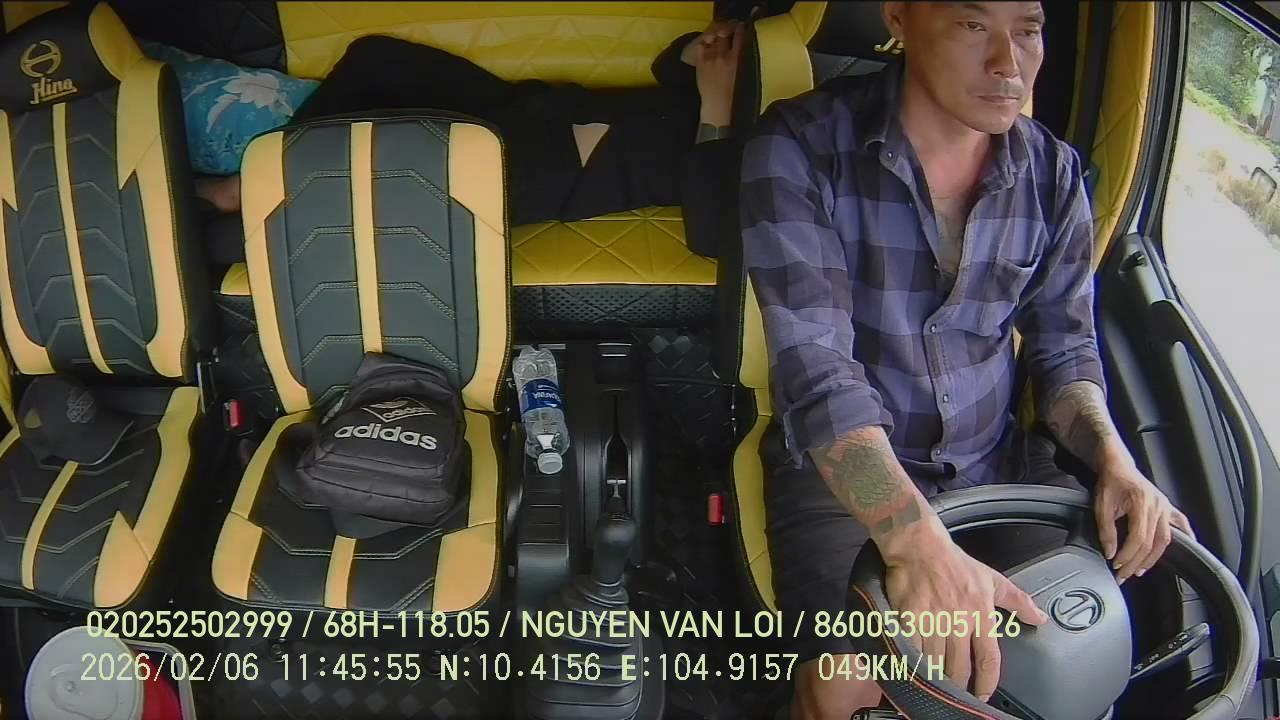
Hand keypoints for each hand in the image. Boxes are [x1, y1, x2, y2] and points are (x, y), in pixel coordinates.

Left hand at [693, 20, 743, 127]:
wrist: (719, 107)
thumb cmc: (736, 95)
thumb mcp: (747, 75)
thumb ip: (746, 58)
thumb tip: (748, 45)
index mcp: (738, 59)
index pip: (740, 34)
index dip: (740, 28)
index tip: (740, 27)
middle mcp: (723, 55)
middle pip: (724, 32)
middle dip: (727, 29)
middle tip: (729, 31)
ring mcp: (710, 58)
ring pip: (712, 37)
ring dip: (716, 34)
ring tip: (718, 36)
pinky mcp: (700, 63)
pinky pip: (700, 45)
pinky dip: (704, 42)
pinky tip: (708, 44)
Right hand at [883, 522, 1047, 701]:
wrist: (919, 545)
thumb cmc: (954, 563)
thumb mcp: (991, 579)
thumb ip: (1018, 602)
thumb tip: (1040, 618)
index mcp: (980, 614)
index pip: (988, 659)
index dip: (987, 682)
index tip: (983, 693)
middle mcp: (958, 621)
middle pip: (959, 667)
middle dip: (959, 683)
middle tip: (957, 689)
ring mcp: (932, 620)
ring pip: (935, 663)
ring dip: (935, 675)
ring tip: (935, 681)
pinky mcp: (908, 617)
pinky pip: (912, 650)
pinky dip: (913, 661)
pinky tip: (913, 667)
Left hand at [1094, 458, 1192, 581]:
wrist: (1118, 465)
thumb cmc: (1111, 481)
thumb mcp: (1102, 505)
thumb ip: (1106, 530)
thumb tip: (1110, 552)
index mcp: (1142, 503)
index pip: (1139, 538)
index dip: (1128, 555)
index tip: (1116, 564)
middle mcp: (1158, 506)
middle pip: (1152, 543)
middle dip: (1137, 562)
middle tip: (1124, 574)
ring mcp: (1165, 507)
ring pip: (1165, 539)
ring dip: (1153, 557)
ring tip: (1140, 569)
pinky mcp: (1168, 507)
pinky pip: (1180, 524)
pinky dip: (1185, 537)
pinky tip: (1186, 546)